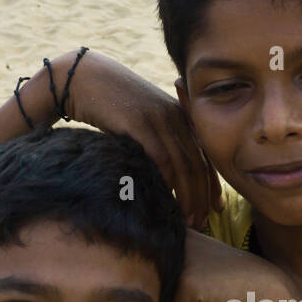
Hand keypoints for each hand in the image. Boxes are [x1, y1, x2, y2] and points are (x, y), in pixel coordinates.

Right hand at [64, 50, 220, 227]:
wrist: (85, 78)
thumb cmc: (111, 104)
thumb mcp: (144, 121)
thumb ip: (160, 141)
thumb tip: (169, 177)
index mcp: (181, 116)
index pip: (205, 156)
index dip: (212, 184)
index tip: (216, 208)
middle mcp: (176, 117)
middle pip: (198, 164)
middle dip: (202, 197)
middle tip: (201, 222)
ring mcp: (159, 119)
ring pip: (183, 165)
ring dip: (187, 196)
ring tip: (186, 219)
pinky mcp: (140, 123)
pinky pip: (161, 157)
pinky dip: (168, 181)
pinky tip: (168, 199)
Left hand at [165, 229, 295, 301]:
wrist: (264, 290)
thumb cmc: (236, 284)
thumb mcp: (207, 268)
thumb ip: (182, 269)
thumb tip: (154, 295)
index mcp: (183, 237)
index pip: (156, 269)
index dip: (159, 295)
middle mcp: (180, 247)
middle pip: (155, 286)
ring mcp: (184, 264)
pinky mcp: (188, 284)